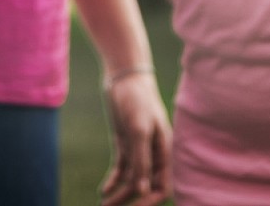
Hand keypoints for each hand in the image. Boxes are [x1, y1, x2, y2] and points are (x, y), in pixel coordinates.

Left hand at [100, 72, 172, 205]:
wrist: (124, 76)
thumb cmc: (137, 99)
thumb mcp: (138, 128)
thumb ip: (142, 159)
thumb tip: (143, 190)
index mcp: (164, 151)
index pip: (161, 186)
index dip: (149, 200)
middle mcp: (153, 153)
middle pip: (145, 186)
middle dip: (131, 200)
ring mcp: (138, 148)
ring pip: (132, 179)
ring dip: (119, 193)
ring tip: (104, 205)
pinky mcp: (125, 142)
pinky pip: (122, 168)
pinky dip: (114, 180)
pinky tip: (104, 190)